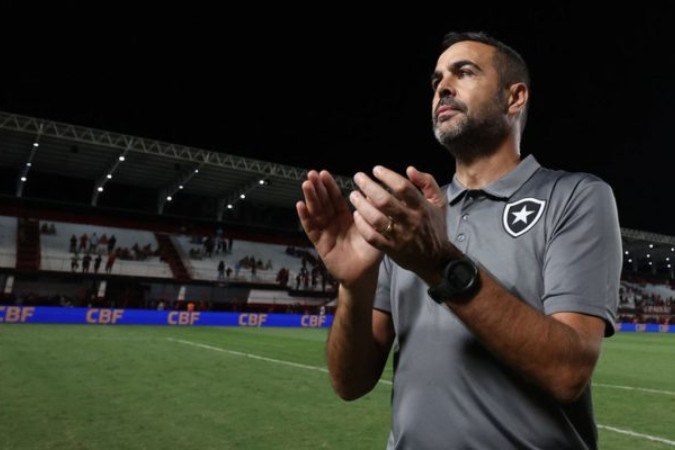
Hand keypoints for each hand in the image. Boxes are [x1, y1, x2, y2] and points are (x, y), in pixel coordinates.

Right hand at [296, 170, 382, 286]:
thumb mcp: (374, 230)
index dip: (330, 186)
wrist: (363, 275)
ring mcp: (325, 232)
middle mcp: (334, 223)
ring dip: (310, 198)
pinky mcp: (320, 243)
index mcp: (346, 218)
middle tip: (312, 173)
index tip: (324, 173)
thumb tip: (374, 193)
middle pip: (324, 203)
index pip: (336, 199)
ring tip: (306, 184)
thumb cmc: (370, 254)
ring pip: (316, 212)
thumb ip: (373, 214)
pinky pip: (311, 229)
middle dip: (317, 188)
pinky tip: (300, 205)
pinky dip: (305, 217)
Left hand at [350, 165, 459, 283]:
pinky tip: (356, 215)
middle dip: (369, 186)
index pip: (403, 188)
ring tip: (354, 195)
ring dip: (362, 205)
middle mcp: (410, 221)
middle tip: (358, 177)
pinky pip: (372, 237)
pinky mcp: (391, 249)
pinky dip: (362, 225)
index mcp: (422, 208)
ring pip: (376, 219)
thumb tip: (409, 169)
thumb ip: (427, 182)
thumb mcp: (439, 202)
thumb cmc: (434, 227)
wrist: (435, 260)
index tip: (376, 170)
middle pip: (385, 201)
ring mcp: (399, 237)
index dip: (387, 176)